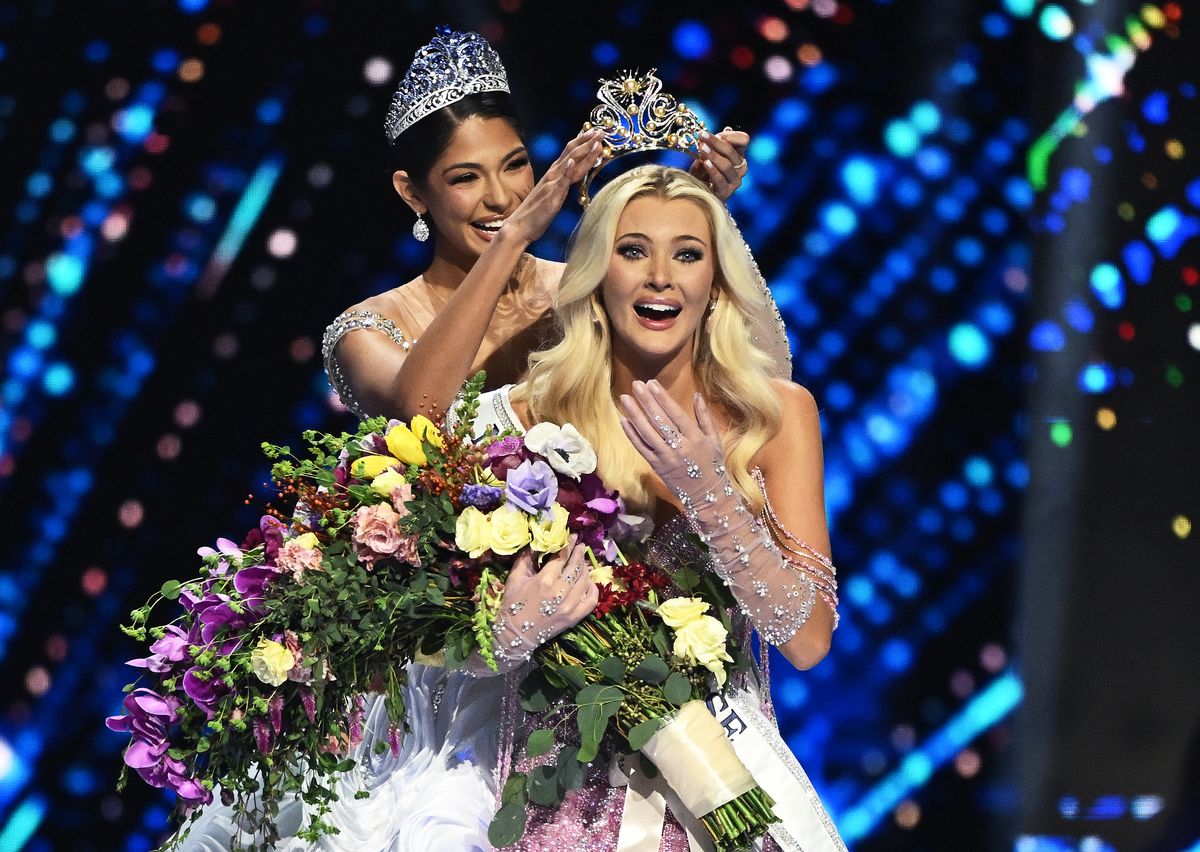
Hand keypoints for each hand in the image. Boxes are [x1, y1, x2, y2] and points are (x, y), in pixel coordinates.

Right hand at [491, 538, 597, 665]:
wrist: (515, 634)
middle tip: (580, 545)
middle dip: (579, 552)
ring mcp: (569, 606)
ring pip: (585, 580)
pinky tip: (588, 582)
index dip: (568, 544)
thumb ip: (527, 557)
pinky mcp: (574, 618)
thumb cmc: (512, 604)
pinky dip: (592, 589)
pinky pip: (591, 600)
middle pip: (576, 566)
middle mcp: (560, 592)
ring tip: (582, 562)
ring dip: (585, 568)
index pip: (562, 556)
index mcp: (544, 580)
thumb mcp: (515, 577)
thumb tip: (538, 542)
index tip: (573, 536)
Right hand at [504, 129, 602, 244]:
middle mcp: (553, 174)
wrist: (520, 226)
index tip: (595, 132)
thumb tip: (572, 175)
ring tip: (595, 141)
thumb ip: (562, 183)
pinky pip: (561, 182)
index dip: (582, 141)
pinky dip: (567, 170)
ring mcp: (552, 183)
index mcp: (554, 174)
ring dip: (583, 151)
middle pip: (572, 153)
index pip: (570, 153)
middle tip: (601, 131)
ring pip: (570, 163)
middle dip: (587, 141)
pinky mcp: (551, 196)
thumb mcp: (553, 194)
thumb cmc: (536, 213)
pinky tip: (573, 161)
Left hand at [618, 380, 727, 501]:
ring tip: (625, 398)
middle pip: (659, 420)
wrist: (708, 496)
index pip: (675, 414)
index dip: (662, 398)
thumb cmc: (713, 465)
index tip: (652, 383)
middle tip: (636, 384)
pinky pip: (641, 448)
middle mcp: (679, 447)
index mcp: (695, 438)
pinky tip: (623, 421)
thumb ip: (704, 417)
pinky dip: (631, 435)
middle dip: (646, 401)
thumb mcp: (715, 440)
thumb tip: (696, 395)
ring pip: (647, 433)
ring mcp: (666, 457)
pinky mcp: (656, 466)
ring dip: (634, 414)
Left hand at [690, 128, 749, 200]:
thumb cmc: (702, 172)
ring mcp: (735, 181)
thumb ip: (715, 144)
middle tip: (702, 136)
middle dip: (716, 142)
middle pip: (732, 152)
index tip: (717, 133)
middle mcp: (740, 168)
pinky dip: (712, 170)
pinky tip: (705, 163)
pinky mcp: (726, 192)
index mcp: (738, 155)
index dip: (731, 135)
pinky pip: (720, 180)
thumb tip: (727, 129)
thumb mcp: (706, 155)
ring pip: (727, 165)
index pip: (744, 140)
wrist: (697, 193)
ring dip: (713, 155)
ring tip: (701, 148)